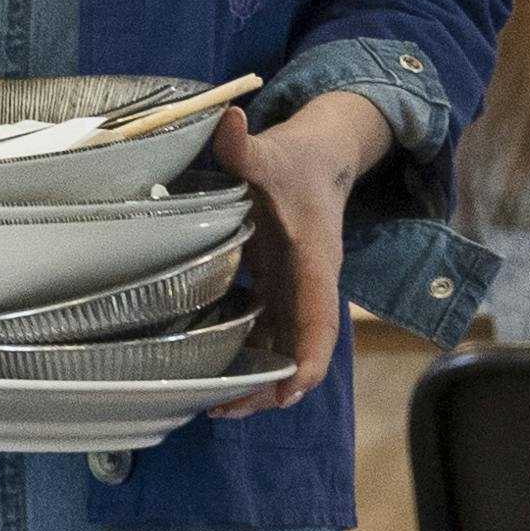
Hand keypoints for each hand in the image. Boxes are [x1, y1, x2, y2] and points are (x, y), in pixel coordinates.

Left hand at [213, 92, 389, 416]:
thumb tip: (228, 120)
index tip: (290, 391)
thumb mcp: (272, 150)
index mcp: (314, 261)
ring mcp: (291, 289)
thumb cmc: (297, 159)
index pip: (319, 318)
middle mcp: (307, 284)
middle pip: (298, 347)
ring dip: (255, 377)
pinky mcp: (275, 286)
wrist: (318, 155)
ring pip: (281, 345)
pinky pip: (265, 330)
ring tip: (214, 406)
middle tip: (227, 411)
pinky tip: (210, 372)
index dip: (309, 357)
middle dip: (270, 384)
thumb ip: (245, 145)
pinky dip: (246, 354)